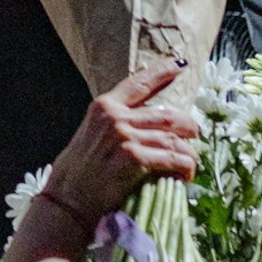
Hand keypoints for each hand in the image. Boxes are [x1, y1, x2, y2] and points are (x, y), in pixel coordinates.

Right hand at [50, 65, 198, 222]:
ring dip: (188, 152)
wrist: (67, 198)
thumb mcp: (93, 135)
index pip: (139, 83)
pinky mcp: (133, 157)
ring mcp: (124, 136)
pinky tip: (185, 175)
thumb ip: (116, 123)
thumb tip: (148, 123)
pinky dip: (184, 167)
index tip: (179, 64)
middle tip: (194, 133)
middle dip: (186, 123)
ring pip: (172, 138)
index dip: (162, 71)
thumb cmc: (78, 172)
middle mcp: (115, 117)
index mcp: (104, 106)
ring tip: (191, 162)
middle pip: (165, 113)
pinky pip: (171, 158)